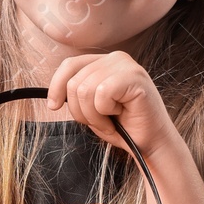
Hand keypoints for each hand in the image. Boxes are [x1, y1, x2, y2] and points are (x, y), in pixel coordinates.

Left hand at [43, 51, 179, 161]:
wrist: (150, 144)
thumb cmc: (124, 128)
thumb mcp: (92, 108)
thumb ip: (77, 94)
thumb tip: (54, 95)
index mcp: (105, 62)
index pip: (70, 65)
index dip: (56, 86)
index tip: (53, 106)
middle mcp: (116, 58)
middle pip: (74, 81)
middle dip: (80, 110)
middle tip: (100, 121)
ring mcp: (126, 66)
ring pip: (85, 89)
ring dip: (93, 114)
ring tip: (110, 120)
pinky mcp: (134, 77)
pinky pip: (101, 93)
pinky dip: (104, 112)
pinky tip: (119, 115)